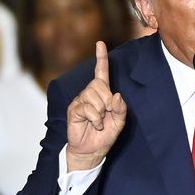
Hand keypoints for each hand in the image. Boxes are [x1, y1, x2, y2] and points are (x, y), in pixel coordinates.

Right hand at [65, 41, 126, 170]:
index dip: (101, 58)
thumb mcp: (119, 122)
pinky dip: (95, 118)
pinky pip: (87, 107)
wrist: (92, 151)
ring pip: (93, 95)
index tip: (100, 43)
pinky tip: (95, 125)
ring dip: (101, 111)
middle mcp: (89, 94)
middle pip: (99, 84)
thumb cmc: (105, 135)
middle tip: (107, 114)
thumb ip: (121, 109)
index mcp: (102, 94)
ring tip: (99, 121)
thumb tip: (117, 95)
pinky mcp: (74, 110)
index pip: (101, 72)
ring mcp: (80, 101)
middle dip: (107, 100)